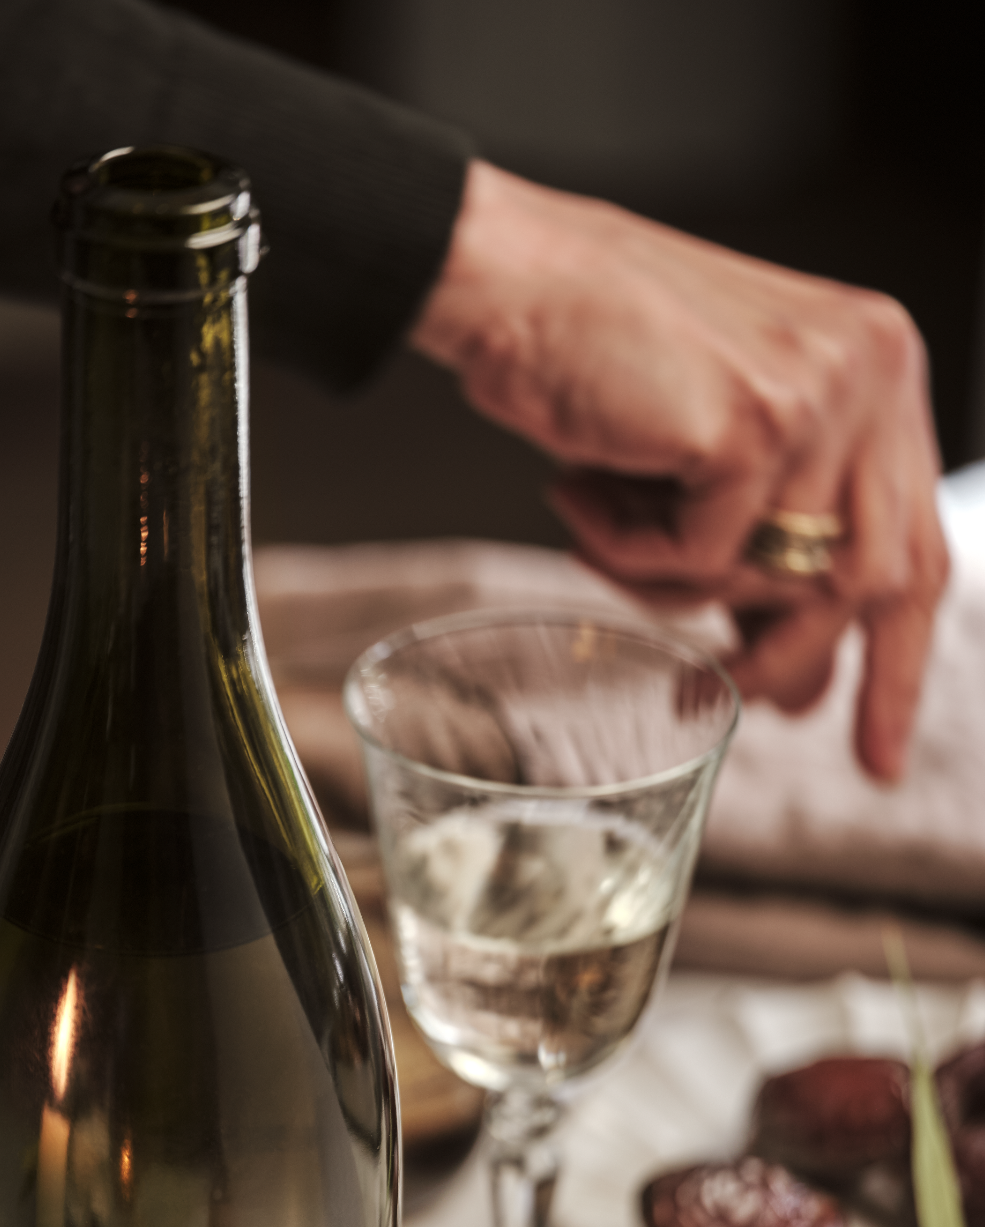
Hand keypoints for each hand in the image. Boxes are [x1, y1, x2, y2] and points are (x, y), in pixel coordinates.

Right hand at [409, 161, 949, 781]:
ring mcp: (819, 395)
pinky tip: (581, 492)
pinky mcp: (752, 423)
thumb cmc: (588, 349)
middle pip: (873, 578)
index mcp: (874, 371)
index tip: (873, 750)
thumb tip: (791, 671)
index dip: (897, 660)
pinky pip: (698, 560)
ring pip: (777, 580)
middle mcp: (869, 372)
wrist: (507, 277)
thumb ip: (768, 538)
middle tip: (719, 698)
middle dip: (794, 662)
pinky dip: (625, 552)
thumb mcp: (711, 450)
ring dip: (673, 590)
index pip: (917, 545)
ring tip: (602, 537)